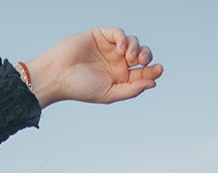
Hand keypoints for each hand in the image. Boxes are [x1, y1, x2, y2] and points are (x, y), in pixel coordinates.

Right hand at [24, 28, 162, 108]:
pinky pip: (119, 33)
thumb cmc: (81, 88)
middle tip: (142, 62)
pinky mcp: (101, 35)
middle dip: (146, 57)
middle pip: (140, 55)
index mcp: (119, 78)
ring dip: (135, 48)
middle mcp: (116, 63)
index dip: (152, 71)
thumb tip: (153, 83)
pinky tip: (121, 49)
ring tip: (129, 57)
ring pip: (132, 43)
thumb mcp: (109, 94)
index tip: (158, 70)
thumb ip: (131, 90)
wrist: (59, 75)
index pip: (141, 73)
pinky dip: (123, 39)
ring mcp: (109, 48)